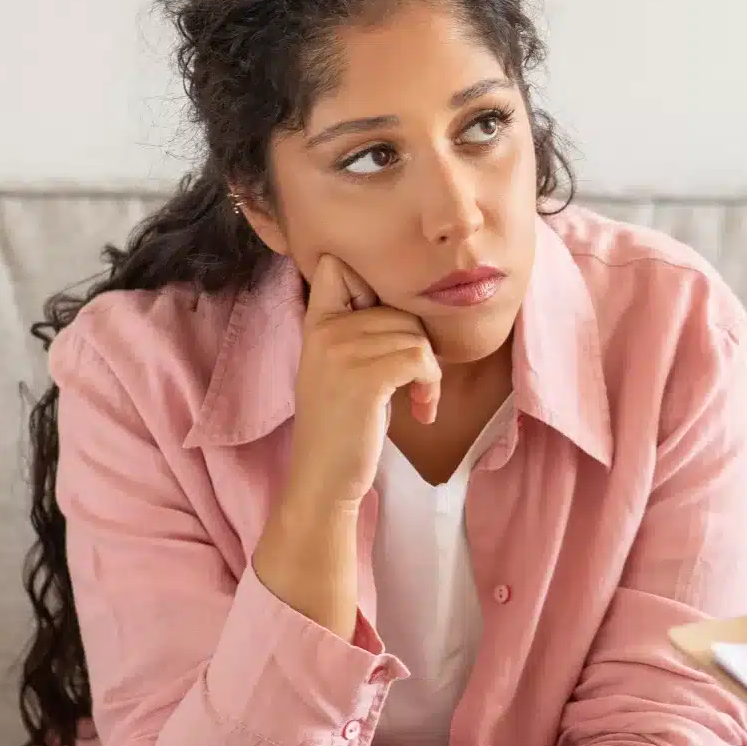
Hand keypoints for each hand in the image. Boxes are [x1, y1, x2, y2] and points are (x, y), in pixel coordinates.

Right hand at [281, 254, 441, 519]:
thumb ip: (359, 330)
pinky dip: (430, 385)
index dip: (370, 282)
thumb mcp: (340, 367)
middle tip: (415, 384)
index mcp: (316, 323)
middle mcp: (325, 330)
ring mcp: (342, 351)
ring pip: (415, 335)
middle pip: (400, 308)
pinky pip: (420, 359)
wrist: (323, 479)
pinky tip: (421, 411)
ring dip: (428, 371)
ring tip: (416, 400)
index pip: (335, 266)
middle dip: (418, 346)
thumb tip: (413, 302)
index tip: (385, 322)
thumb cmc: (342, 425)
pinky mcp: (366, 377)